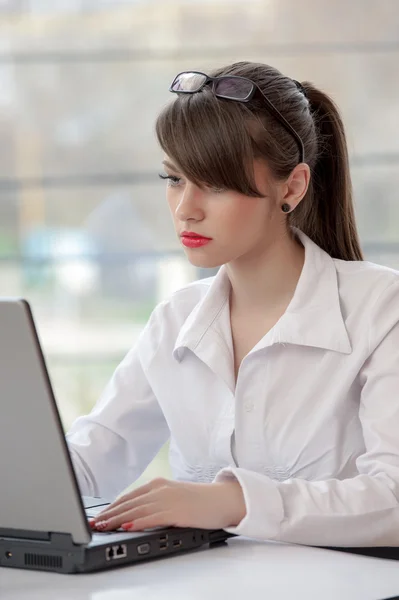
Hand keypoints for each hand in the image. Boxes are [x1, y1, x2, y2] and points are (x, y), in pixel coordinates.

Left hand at [90, 477, 245, 531]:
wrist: (223, 499)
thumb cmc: (199, 501)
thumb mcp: (173, 496)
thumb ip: (155, 502)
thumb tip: (134, 515)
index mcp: (158, 484)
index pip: (128, 497)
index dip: (111, 507)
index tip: (98, 517)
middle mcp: (160, 489)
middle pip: (129, 503)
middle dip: (109, 515)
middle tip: (94, 524)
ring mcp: (168, 499)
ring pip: (136, 511)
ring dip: (117, 520)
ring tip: (103, 527)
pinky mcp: (176, 511)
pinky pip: (152, 517)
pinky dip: (137, 522)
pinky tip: (127, 527)